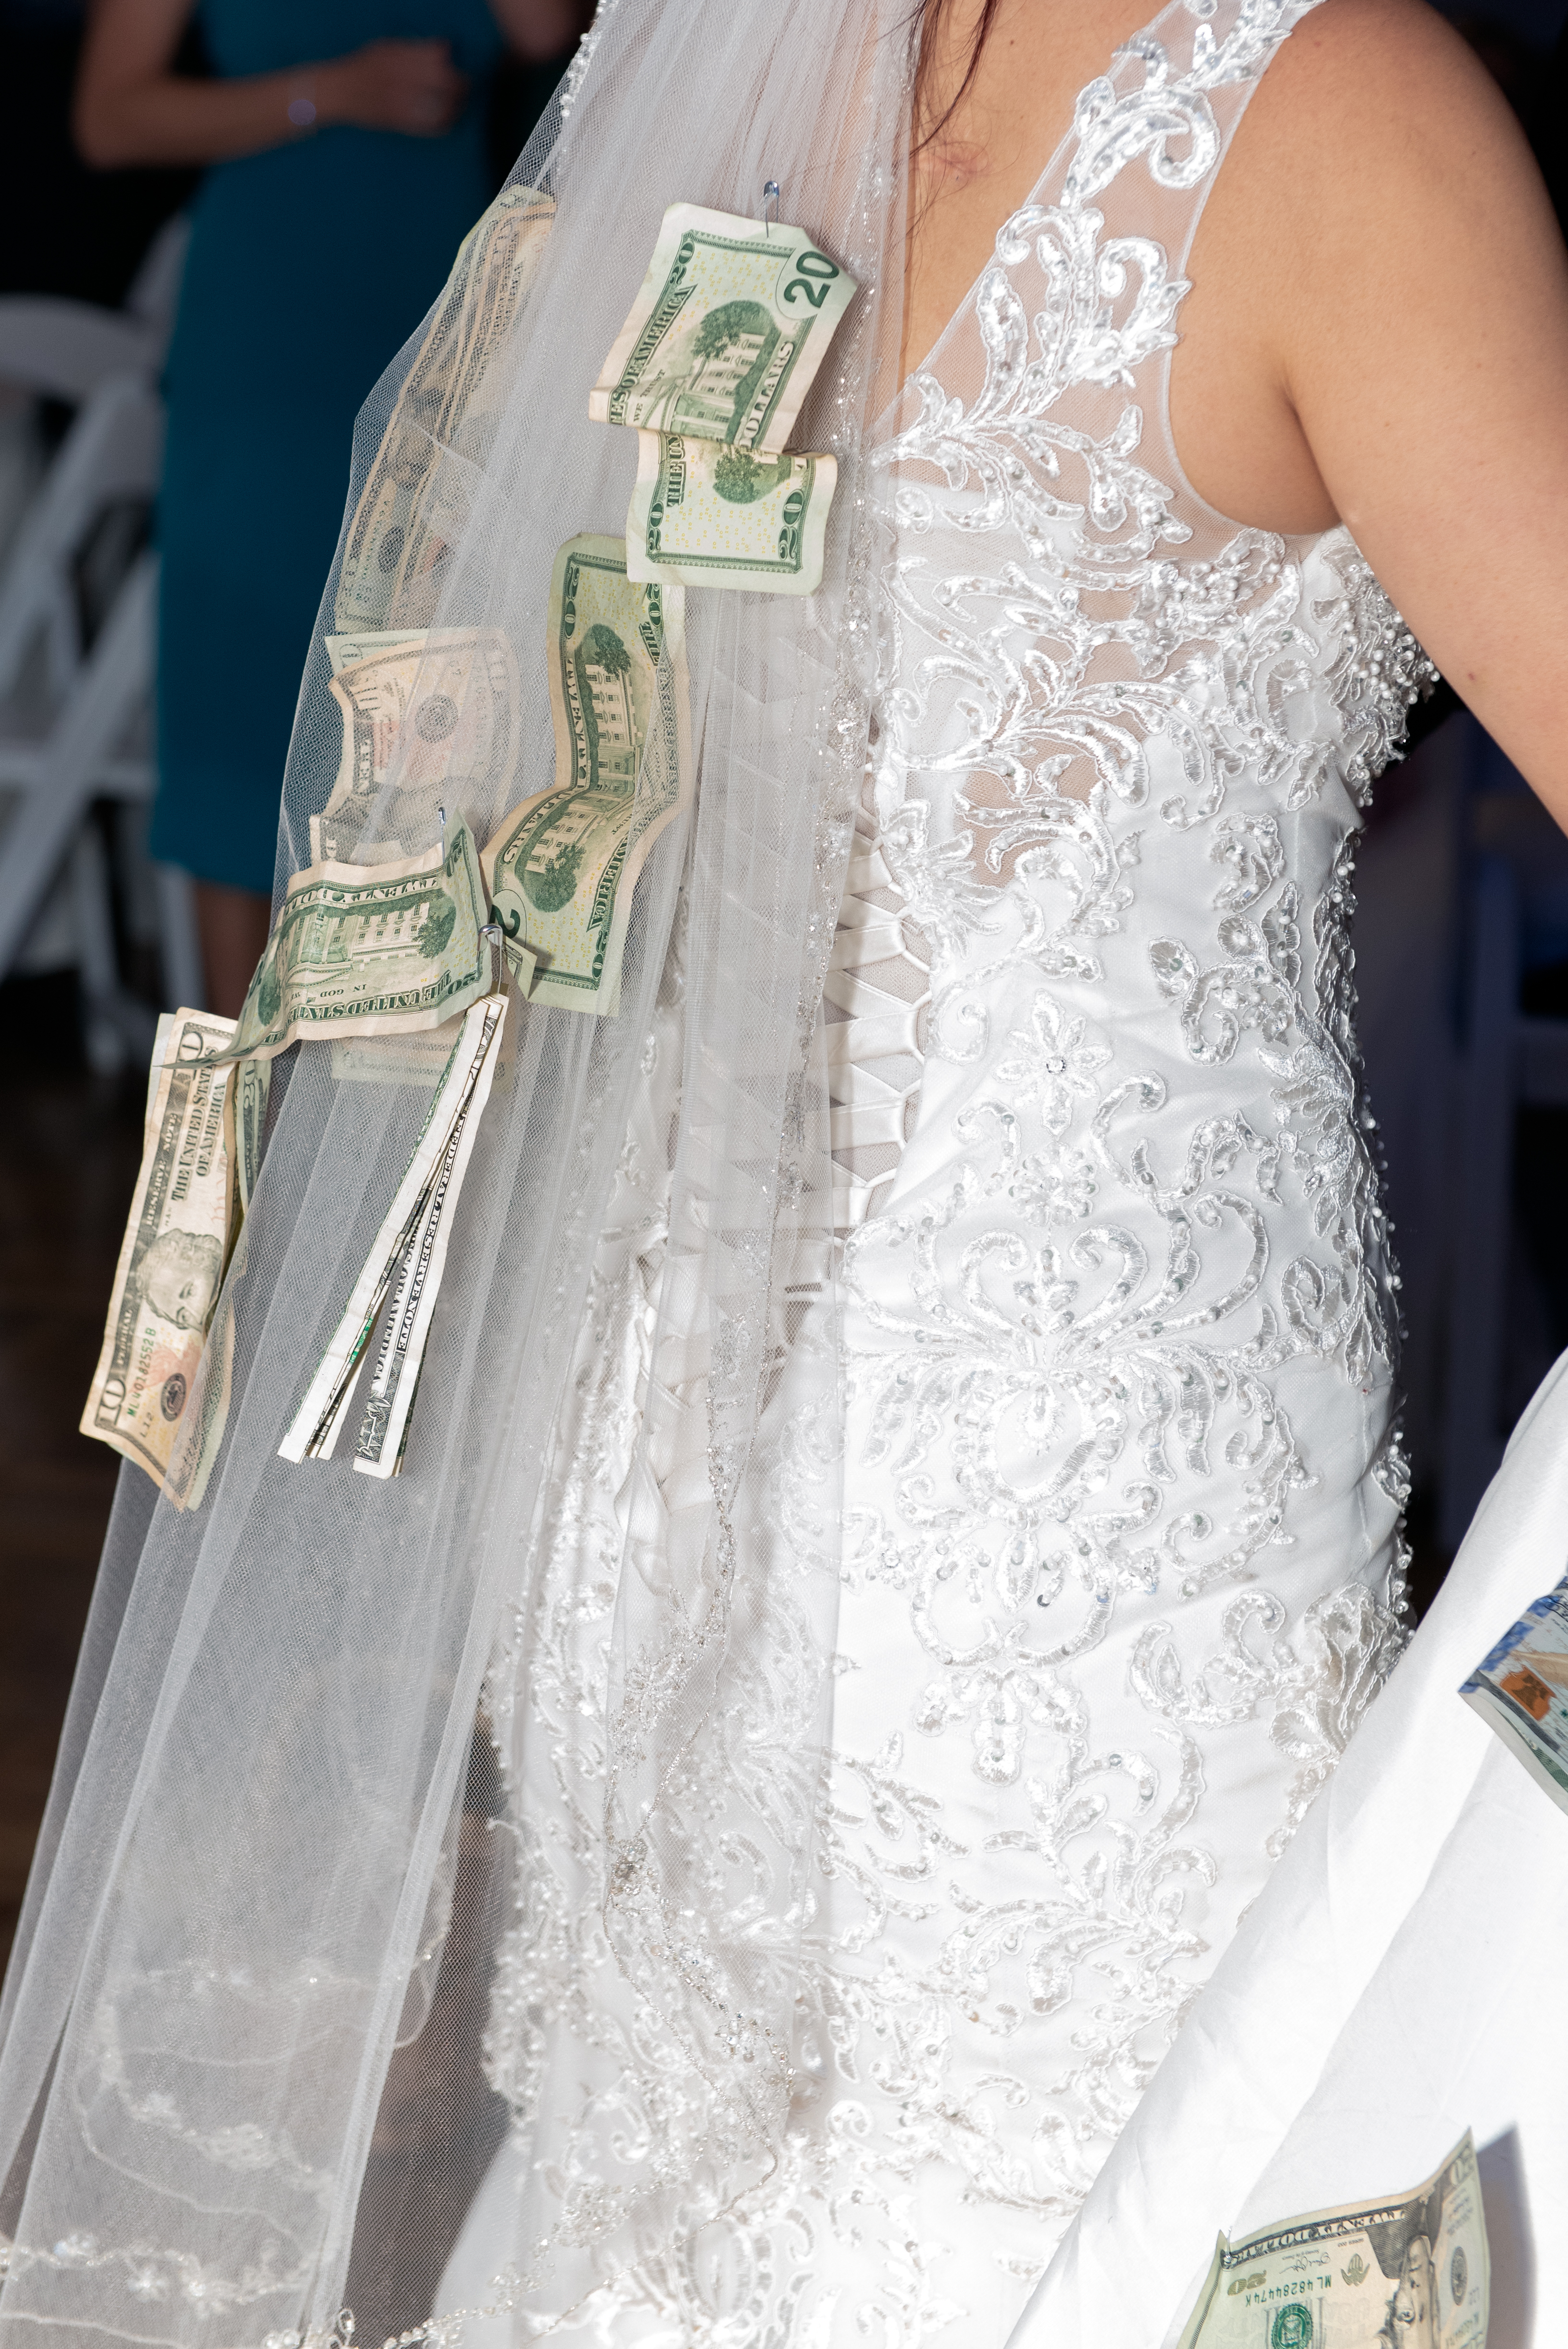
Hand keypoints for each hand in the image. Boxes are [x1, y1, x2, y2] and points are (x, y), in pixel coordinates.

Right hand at [315, 39, 467, 136]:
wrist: (338, 92)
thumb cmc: (363, 67)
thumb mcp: (386, 48)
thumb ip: (414, 48)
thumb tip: (445, 48)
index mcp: (398, 58)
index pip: (437, 59)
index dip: (450, 62)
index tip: (454, 63)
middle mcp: (400, 80)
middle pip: (444, 82)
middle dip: (460, 84)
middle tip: (465, 85)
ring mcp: (401, 103)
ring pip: (443, 107)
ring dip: (456, 105)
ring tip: (459, 103)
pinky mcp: (400, 123)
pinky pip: (432, 126)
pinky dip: (445, 123)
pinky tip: (448, 118)